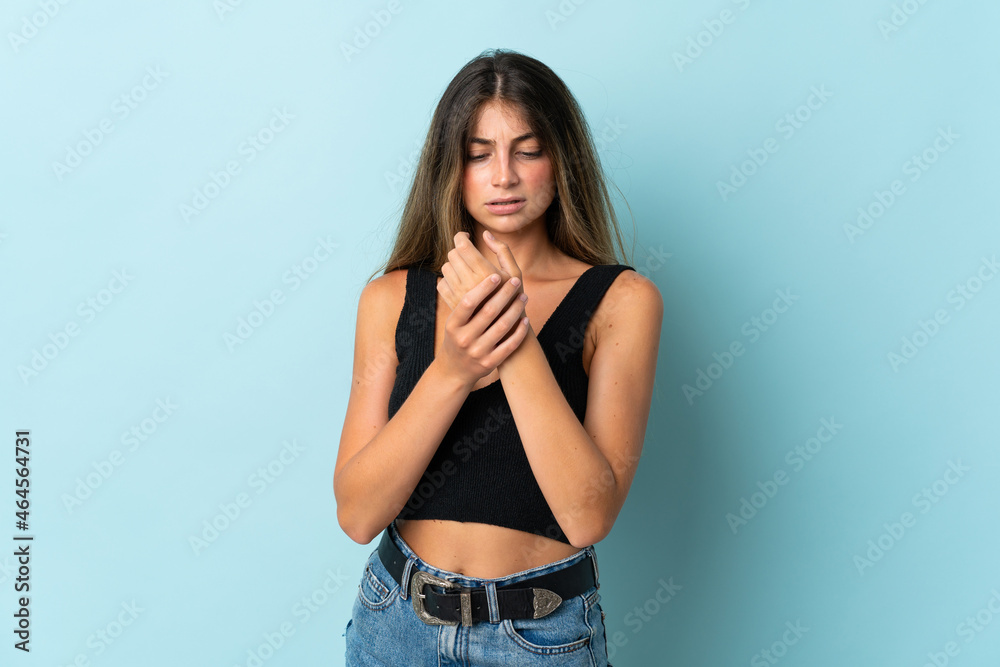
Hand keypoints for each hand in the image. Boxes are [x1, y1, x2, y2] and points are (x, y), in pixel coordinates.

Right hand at [435, 272, 528, 388]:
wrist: (454, 371)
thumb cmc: (457, 338)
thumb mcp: (453, 322)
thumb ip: (463, 303)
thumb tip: (470, 272)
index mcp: (453, 325)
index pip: (468, 302)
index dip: (482, 288)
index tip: (495, 275)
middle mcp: (464, 338)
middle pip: (489, 311)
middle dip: (504, 293)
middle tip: (515, 280)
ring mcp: (477, 352)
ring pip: (502, 326)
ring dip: (516, 309)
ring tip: (524, 296)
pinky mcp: (490, 363)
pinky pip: (509, 345)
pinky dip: (519, 332)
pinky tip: (526, 320)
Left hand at [437, 231, 522, 310]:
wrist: (504, 330)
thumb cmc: (513, 298)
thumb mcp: (515, 272)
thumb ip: (502, 250)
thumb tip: (486, 234)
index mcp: (485, 272)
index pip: (462, 245)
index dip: (461, 236)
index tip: (466, 237)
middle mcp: (469, 282)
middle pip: (453, 254)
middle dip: (459, 250)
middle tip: (468, 254)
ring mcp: (458, 294)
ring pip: (445, 267)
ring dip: (454, 264)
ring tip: (465, 269)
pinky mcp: (451, 304)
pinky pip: (441, 283)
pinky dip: (448, 279)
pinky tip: (459, 282)